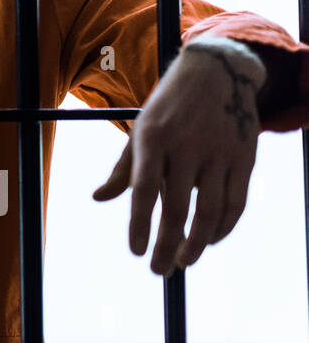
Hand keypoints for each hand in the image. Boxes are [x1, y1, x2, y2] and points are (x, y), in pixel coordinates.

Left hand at [91, 37, 265, 275]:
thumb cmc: (169, 107)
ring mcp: (218, 152)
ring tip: (182, 262)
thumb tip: (98, 199)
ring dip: (198, 243)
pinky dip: (224, 227)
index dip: (139, 223)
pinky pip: (236, 201)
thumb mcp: (141, 129)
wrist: (216, 72)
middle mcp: (185, 146)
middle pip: (178, 207)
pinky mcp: (243, 157)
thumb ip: (123, 168)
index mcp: (152, 138)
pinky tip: (210, 241)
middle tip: (158, 270)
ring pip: (210, 210)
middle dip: (167, 244)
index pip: (143, 189)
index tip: (134, 252)